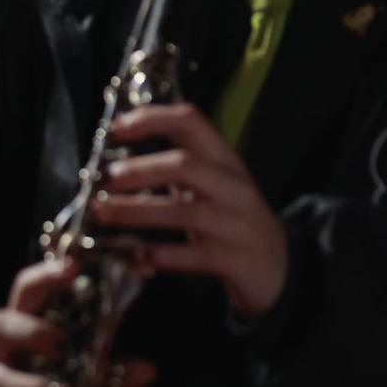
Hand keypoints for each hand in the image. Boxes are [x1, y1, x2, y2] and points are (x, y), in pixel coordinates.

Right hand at [0, 258, 157, 386]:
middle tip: (61, 343)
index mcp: (22, 322)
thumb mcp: (78, 367)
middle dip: (31, 333)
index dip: (46, 277)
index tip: (71, 268)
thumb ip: (109, 369)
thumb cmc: (47, 376)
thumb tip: (148, 370)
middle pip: (1, 326)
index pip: (27, 290)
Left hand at [90, 103, 289, 318]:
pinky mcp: (236, 260)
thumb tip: (117, 159)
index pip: (192, 122)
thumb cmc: (232, 221)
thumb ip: (174, 168)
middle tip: (105, 180)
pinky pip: (197, 255)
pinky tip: (138, 254)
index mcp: (225, 161)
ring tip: (104, 214)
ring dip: (138, 211)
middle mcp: (233, 187)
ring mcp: (237, 224)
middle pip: (185, 166)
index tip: (116, 128)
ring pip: (186, 211)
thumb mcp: (211, 185)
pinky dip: (164, 254)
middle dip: (139, 171)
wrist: (281, 267)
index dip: (152, 119)